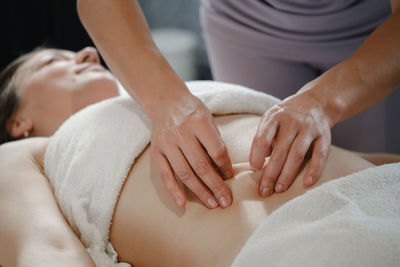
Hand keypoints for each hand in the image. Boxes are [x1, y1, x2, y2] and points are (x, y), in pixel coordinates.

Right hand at [150, 91, 232, 208]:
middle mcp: (181, 133)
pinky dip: (173, 191)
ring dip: (200, 191)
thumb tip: (224, 172)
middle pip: (201, 165)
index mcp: (199, 122)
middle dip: (216, 186)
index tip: (231, 178)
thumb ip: (215, 142)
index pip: (216, 151)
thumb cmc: (192, 112)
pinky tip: (182, 204)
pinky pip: (165, 174)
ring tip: (212, 204)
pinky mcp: (156, 151)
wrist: (166, 100)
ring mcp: (167, 143)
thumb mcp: (208, 119)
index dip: (225, 167)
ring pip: (184, 173)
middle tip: (226, 202)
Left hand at [249, 91, 331, 196]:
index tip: (254, 170)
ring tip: (279, 189)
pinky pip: (320, 155)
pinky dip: (314, 170)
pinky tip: (306, 183)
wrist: (315, 102)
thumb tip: (257, 167)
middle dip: (270, 173)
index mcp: (274, 117)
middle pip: (279, 151)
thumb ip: (264, 140)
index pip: (262, 138)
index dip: (257, 155)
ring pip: (297, 154)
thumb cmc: (286, 118)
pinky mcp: (324, 136)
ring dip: (287, 175)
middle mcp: (292, 121)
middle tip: (264, 191)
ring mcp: (309, 128)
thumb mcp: (271, 121)